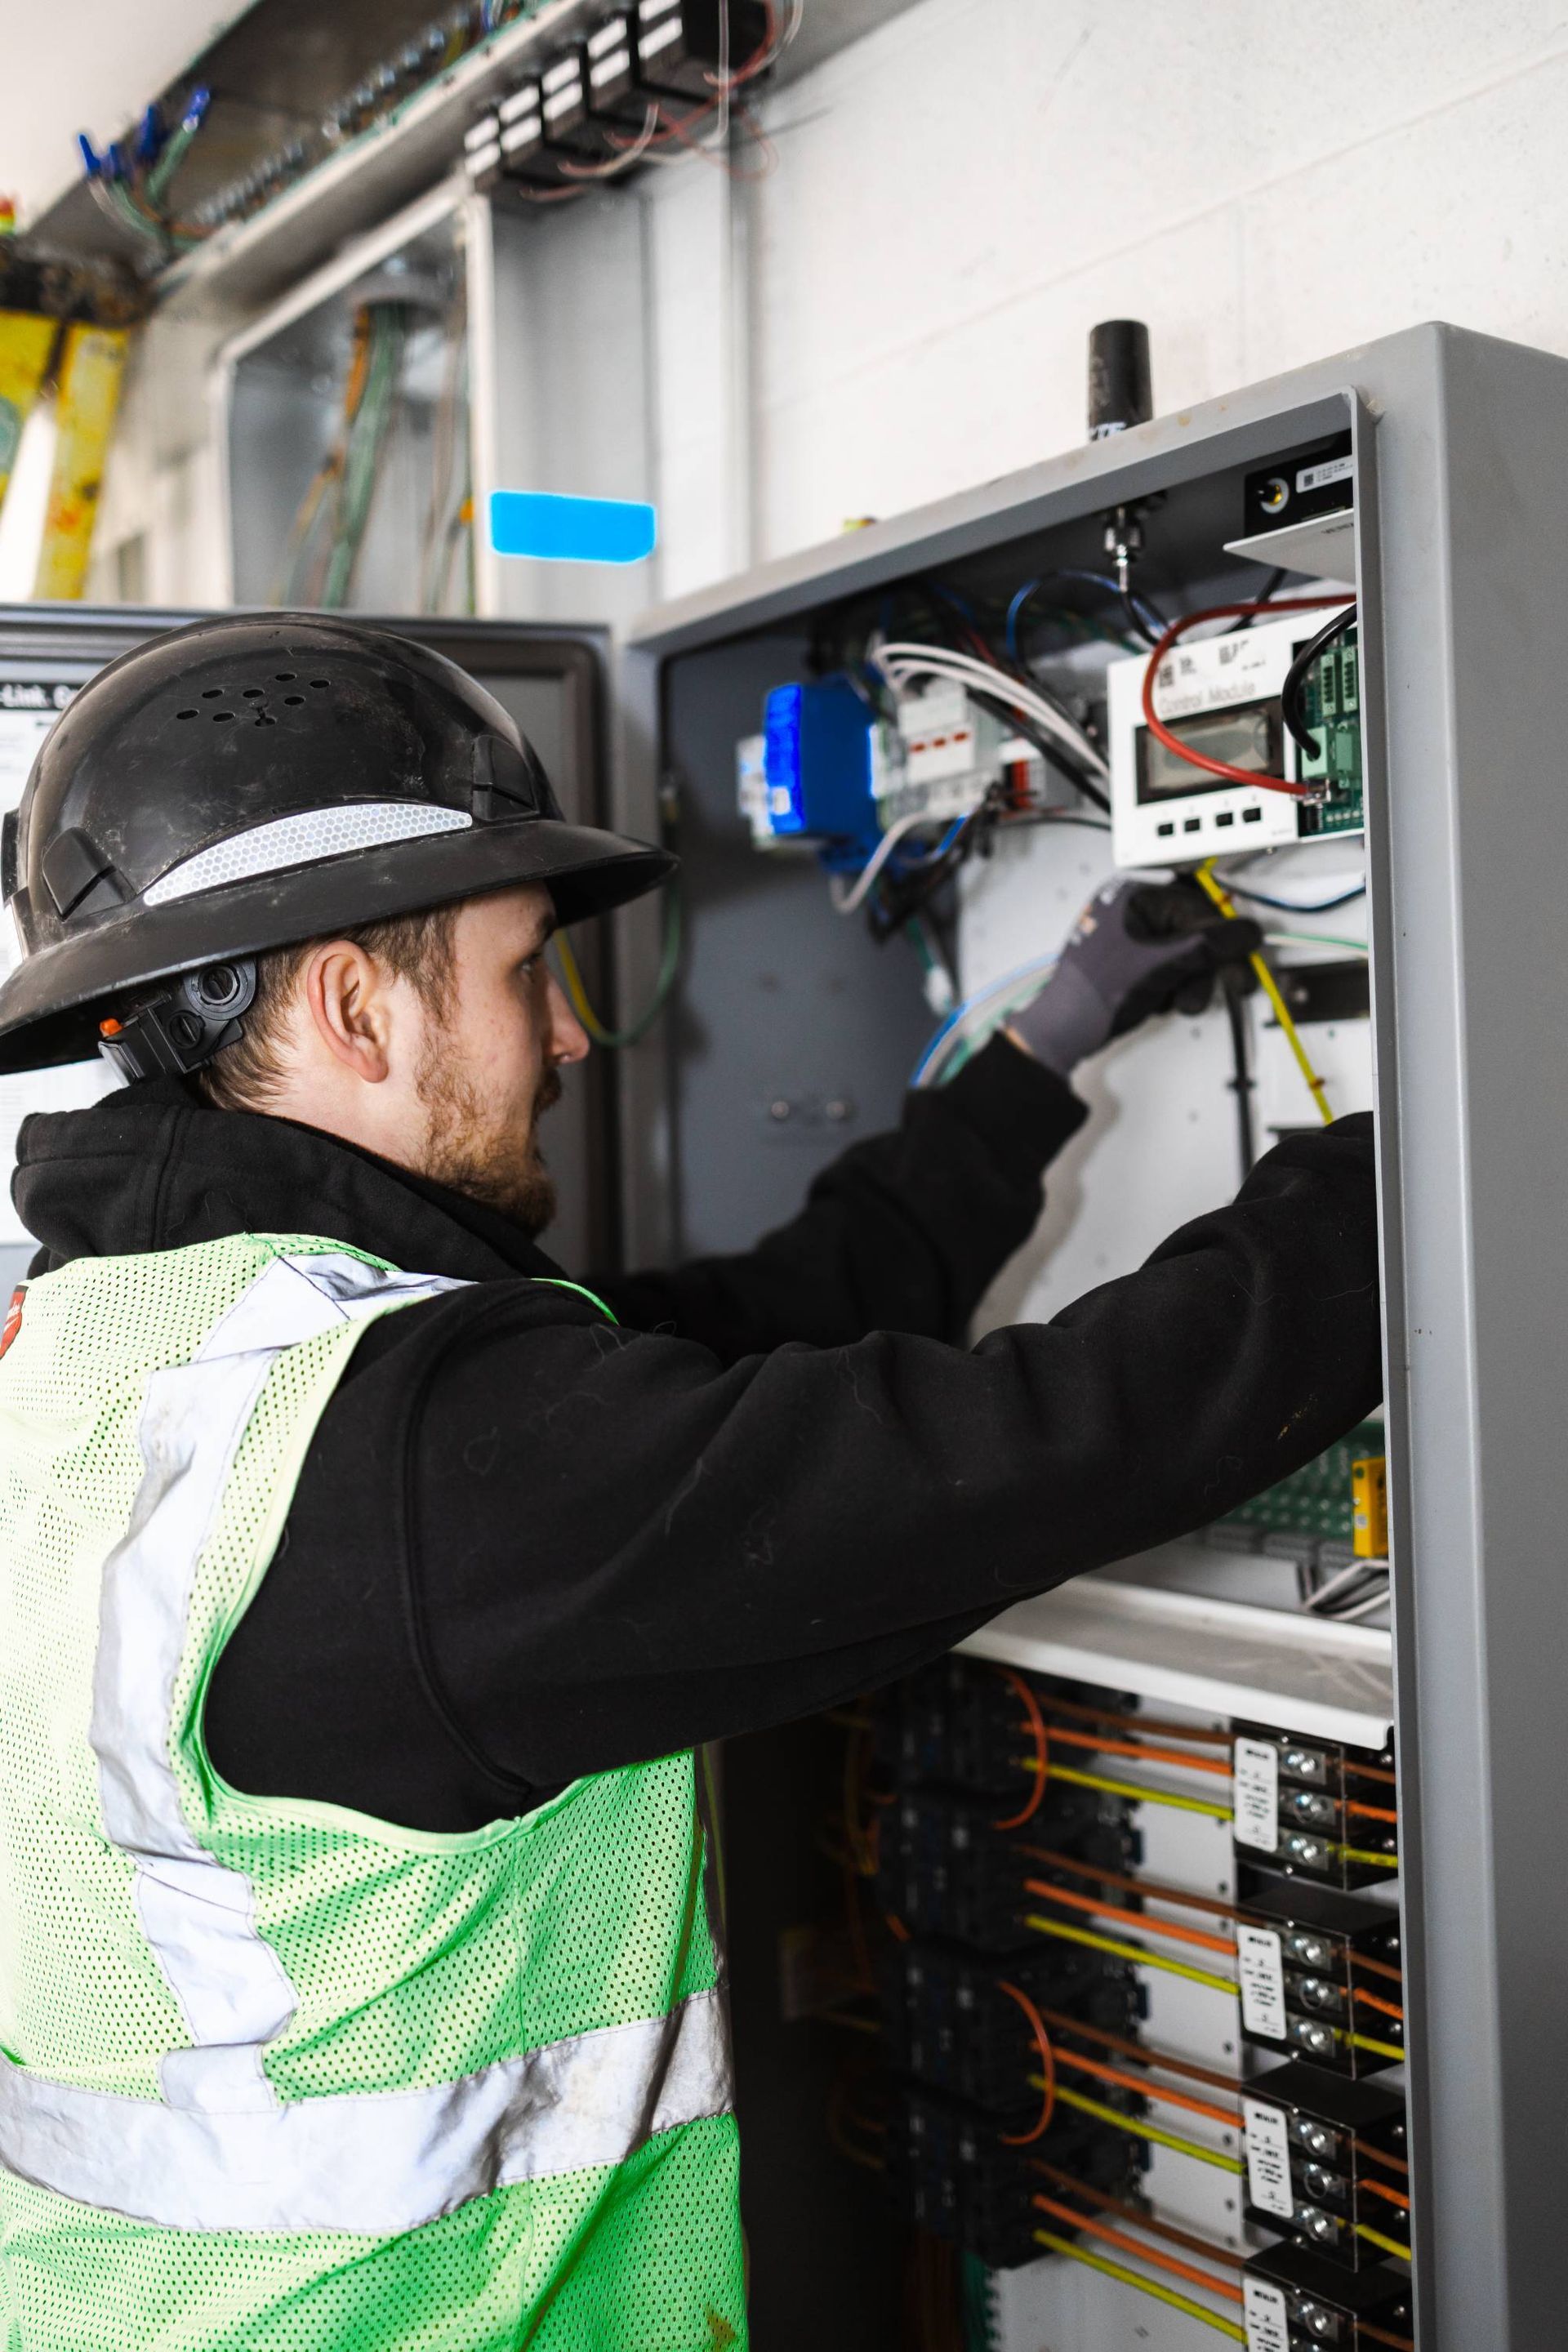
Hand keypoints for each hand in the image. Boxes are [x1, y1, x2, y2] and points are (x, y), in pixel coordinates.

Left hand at [1006, 876, 1261, 1077]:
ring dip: (1191, 982)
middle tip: (1231, 984)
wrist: (1064, 1032)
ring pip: (1182, 955)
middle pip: (1192, 932)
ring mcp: (1129, 941)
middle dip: (1207, 965)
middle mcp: (1130, 913)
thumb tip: (1245, 932)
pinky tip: (1161, 1002)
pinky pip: (1167, 971)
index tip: (1245, 950)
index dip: (1223, 933)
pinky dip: (1172, 989)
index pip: (1196, 906)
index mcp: (1132, 898)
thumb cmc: (1095, 992)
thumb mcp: (1163, 964)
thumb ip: (1209, 945)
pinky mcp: (1130, 966)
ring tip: (1181, 1002)